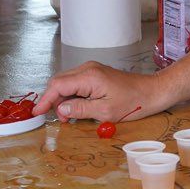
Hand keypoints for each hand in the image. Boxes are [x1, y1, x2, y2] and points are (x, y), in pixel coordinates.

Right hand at [35, 61, 166, 121]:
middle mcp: (88, 69)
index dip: (45, 100)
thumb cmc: (133, 102)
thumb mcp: (105, 112)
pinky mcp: (95, 73)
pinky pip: (75, 83)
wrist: (152, 92)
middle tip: (58, 119)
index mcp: (89, 76)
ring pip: (66, 82)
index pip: (58, 85)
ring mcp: (91, 69)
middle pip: (59, 82)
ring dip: (63, 99)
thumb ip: (80, 110)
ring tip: (70, 117)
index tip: (37, 112)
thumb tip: (61, 110)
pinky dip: (71, 95)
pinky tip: (77, 108)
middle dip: (54, 101)